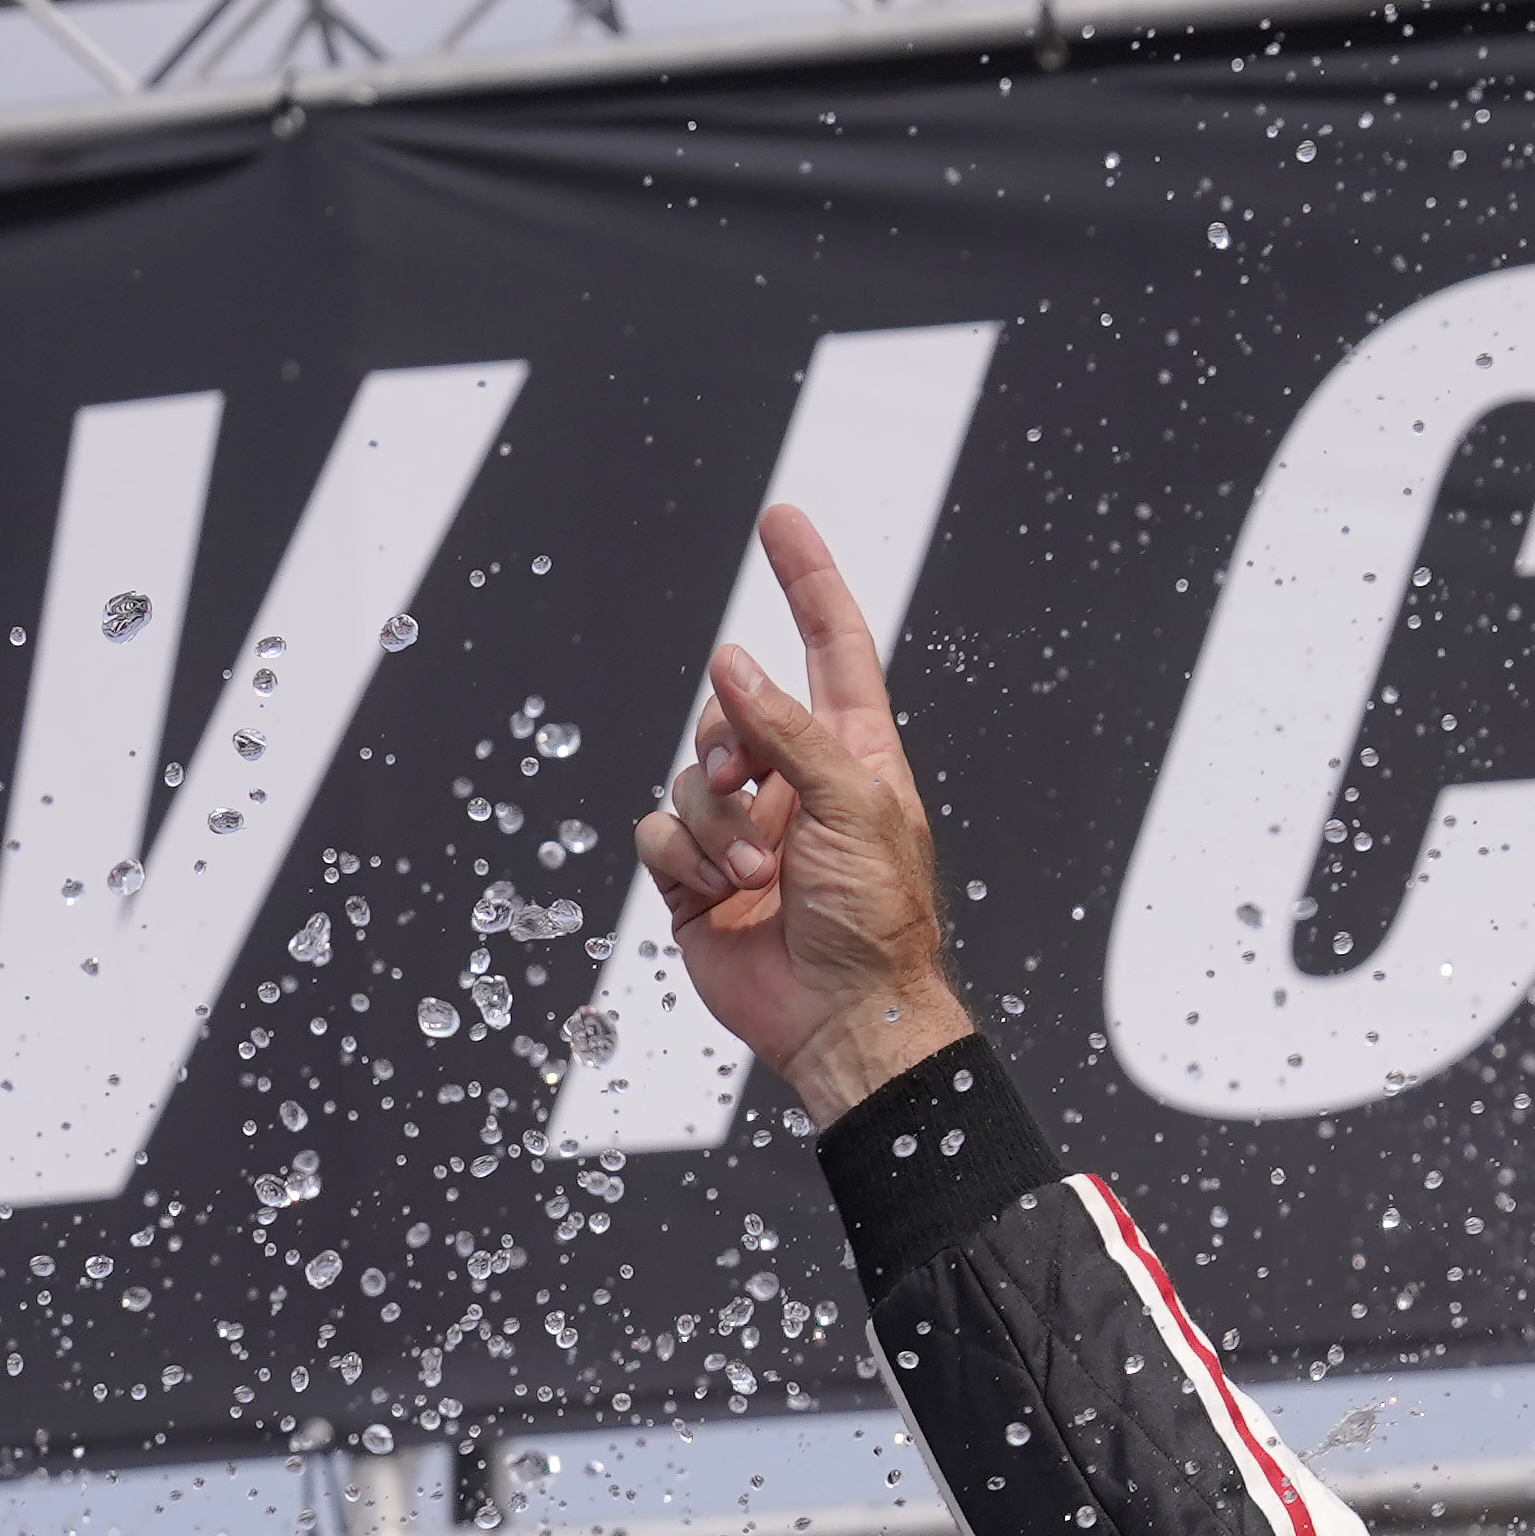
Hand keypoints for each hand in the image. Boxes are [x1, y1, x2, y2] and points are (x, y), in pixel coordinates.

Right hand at [632, 505, 973, 1124]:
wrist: (844, 1015)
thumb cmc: (877, 920)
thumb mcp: (853, 806)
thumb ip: (789, 730)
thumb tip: (733, 664)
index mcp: (852, 755)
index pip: (830, 646)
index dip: (806, 581)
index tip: (782, 520)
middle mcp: (794, 781)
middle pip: (728, 712)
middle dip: (728, 748)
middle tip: (754, 793)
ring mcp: (744, 827)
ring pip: (687, 776)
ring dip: (714, 824)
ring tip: (757, 876)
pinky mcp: (697, 874)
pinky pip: (657, 834)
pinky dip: (683, 860)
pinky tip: (720, 895)